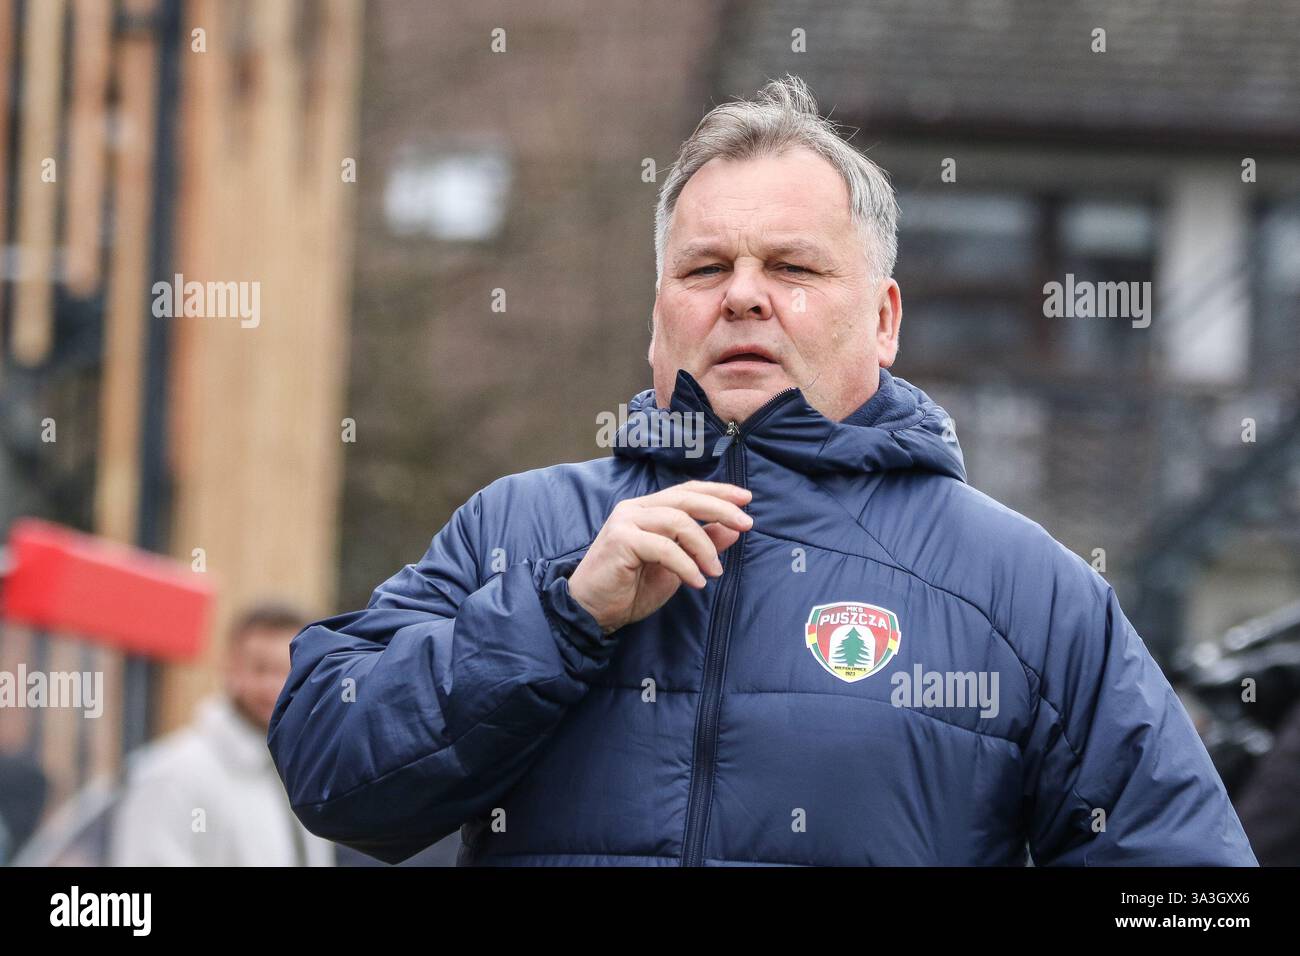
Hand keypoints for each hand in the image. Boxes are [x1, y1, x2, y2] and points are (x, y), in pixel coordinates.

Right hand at [566, 480, 753, 634]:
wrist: (592, 612)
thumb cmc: (629, 590)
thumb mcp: (675, 568)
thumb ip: (700, 546)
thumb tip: (733, 529)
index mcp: (647, 510)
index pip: (687, 491)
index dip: (718, 491)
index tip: (746, 499)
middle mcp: (636, 509)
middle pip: (686, 498)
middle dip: (721, 508)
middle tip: (746, 523)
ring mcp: (626, 521)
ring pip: (678, 521)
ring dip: (704, 547)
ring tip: (715, 571)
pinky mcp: (621, 540)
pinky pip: (665, 547)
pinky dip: (686, 565)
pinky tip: (697, 581)